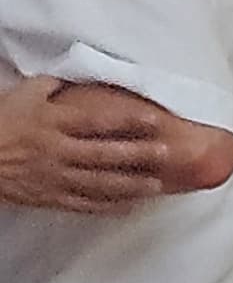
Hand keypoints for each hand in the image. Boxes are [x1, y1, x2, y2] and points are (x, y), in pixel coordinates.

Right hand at [0, 76, 173, 213]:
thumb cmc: (0, 122)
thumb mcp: (25, 94)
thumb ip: (55, 85)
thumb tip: (82, 74)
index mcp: (53, 122)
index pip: (97, 121)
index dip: (128, 119)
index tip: (155, 118)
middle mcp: (57, 151)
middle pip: (104, 154)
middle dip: (137, 155)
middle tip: (167, 153)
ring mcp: (54, 177)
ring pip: (98, 184)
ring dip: (130, 185)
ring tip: (157, 185)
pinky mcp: (48, 197)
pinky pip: (82, 205)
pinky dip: (107, 207)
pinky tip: (129, 207)